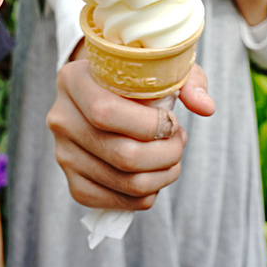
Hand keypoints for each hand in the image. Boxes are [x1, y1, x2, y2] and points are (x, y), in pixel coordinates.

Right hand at [47, 61, 214, 210]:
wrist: (103, 92)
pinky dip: (144, 196)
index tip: (173, 120)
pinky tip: (154, 175)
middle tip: (179, 142)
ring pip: (122, 182)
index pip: (105, 112)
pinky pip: (111, 201)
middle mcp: (61, 118)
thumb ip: (186, 80)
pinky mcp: (72, 181)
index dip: (149, 125)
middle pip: (120, 154)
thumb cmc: (135, 77)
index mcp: (73, 79)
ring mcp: (63, 153)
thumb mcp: (160, 65)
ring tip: (172, 157)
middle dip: (165, 154)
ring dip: (161, 176)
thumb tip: (206, 107)